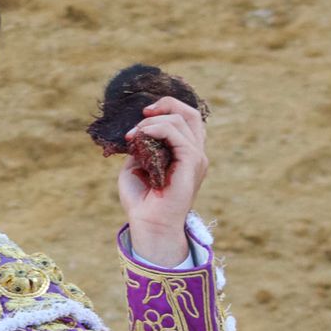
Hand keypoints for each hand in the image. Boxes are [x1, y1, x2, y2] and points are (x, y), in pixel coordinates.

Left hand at [117, 95, 208, 265]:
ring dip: (152, 122)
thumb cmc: (141, 202)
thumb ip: (142, 147)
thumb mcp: (136, 167)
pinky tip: (140, 138)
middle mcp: (195, 154)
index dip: (166, 109)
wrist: (149, 225)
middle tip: (142, 114)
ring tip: (133, 136)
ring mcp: (196, 157)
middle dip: (165, 105)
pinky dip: (155, 129)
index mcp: (185, 155)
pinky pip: (176, 132)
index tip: (142, 116)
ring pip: (181, 119)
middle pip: (190, 113)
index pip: (185, 120)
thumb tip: (141, 132)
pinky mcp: (192, 161)